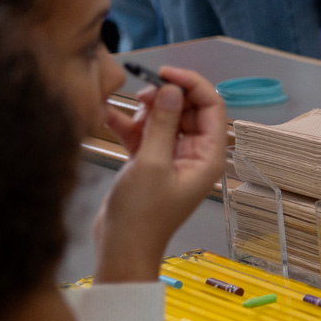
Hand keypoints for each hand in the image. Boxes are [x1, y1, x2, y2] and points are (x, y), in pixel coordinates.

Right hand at [95, 68, 227, 282]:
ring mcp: (173, 159)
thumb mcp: (150, 163)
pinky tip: (108, 118)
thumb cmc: (141, 217)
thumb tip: (172, 90)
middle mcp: (196, 155)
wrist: (121, 248)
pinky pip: (146, 134)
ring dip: (146, 111)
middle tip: (142, 93)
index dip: (192, 84)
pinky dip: (130, 125)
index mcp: (209, 156)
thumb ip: (162, 124)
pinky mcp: (152, 163)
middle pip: (189, 110)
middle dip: (167, 97)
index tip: (166, 72)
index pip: (212, 107)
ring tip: (127, 111)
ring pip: (166, 120)